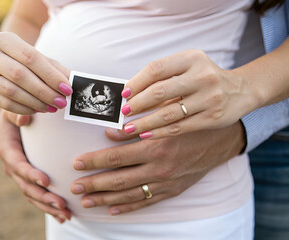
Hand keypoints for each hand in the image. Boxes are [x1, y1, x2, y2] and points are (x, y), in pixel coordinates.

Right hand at [0, 32, 71, 114]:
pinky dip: (22, 109)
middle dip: (44, 91)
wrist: (8, 62)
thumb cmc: (30, 62)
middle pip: (19, 75)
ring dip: (34, 102)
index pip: (30, 58)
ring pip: (10, 91)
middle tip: (61, 102)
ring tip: (52, 107)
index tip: (67, 89)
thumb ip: (57, 70)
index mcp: (4, 39)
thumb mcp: (44, 61)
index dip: (50, 75)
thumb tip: (72, 82)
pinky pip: (3, 103)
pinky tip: (37, 110)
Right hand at [0, 109, 70, 222]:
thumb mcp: (11, 112)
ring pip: (32, 195)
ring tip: (66, 215)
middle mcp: (12, 166)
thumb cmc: (13, 114)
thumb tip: (25, 118)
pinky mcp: (27, 178)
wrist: (9, 121)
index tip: (46, 181)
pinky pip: (36, 195)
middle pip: (26, 186)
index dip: (31, 174)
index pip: (19, 165)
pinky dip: (48, 206)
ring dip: (48, 206)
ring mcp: (19, 174)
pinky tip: (62, 215)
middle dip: (44, 197)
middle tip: (62, 204)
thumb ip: (16, 115)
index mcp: (8, 150)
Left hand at [70, 121, 244, 214]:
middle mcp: (159, 168)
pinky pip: (147, 201)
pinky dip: (129, 206)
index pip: (116, 157)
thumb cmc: (191, 121)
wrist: (221, 139)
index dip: (94, 160)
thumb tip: (110, 132)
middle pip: (118, 179)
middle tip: (74, 186)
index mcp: (155, 147)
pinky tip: (113, 209)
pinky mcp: (172, 190)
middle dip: (94, 184)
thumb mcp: (166, 115)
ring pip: (130, 194)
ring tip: (86, 201)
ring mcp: (166, 182)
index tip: (76, 163)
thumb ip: (138, 124)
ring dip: (106, 198)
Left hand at [120, 49, 256, 138]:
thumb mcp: (187, 67)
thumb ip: (164, 76)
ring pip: (167, 113)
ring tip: (128, 128)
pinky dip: (159, 132)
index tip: (124, 94)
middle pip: (160, 91)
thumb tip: (131, 93)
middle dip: (137, 104)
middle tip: (124, 113)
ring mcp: (209, 98)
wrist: (240, 91)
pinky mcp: (212, 118)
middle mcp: (201, 76)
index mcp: (191, 58)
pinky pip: (179, 127)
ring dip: (144, 122)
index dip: (137, 82)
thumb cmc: (204, 78)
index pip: (156, 69)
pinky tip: (146, 135)